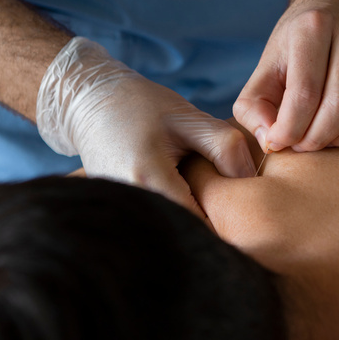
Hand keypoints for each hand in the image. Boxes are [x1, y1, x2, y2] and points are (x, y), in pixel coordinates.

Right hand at [37, 37, 255, 217]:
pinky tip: (185, 206)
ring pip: (166, 236)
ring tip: (208, 211)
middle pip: (182, 237)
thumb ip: (225, 147)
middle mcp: (130, 203)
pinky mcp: (117, 214)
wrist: (88, 102)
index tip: (244, 217)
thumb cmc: (141, 106)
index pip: (198, 225)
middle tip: (232, 219)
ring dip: (190, 228)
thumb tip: (251, 182)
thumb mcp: (188, 118)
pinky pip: (153, 228)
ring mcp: (119, 213)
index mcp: (148, 178)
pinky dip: (172, 223)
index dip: (225, 225)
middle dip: (210, 232)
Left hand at [234, 0, 338, 152]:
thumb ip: (254, 107)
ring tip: (329, 139)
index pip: (304, 94)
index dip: (291, 130)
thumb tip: (270, 141)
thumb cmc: (298, 45)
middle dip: (319, 137)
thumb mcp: (265, 68)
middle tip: (305, 145)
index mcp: (313, 26)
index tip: (281, 141)